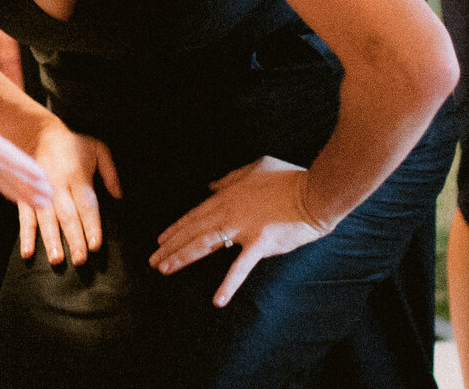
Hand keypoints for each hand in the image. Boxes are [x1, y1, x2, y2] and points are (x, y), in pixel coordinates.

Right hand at [19, 116, 118, 265]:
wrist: (36, 132)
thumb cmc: (72, 143)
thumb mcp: (97, 148)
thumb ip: (110, 172)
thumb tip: (118, 196)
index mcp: (77, 176)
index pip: (87, 206)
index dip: (91, 226)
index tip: (95, 245)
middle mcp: (58, 186)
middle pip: (68, 216)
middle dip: (74, 239)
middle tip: (80, 260)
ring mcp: (40, 191)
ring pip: (46, 219)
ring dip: (51, 240)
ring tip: (56, 260)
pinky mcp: (26, 195)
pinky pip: (25, 217)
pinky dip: (26, 235)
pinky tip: (27, 252)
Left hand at [151, 156, 329, 305]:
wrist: (315, 192)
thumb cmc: (289, 178)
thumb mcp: (256, 167)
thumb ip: (231, 177)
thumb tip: (211, 185)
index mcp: (228, 195)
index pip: (195, 214)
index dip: (176, 228)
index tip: (161, 239)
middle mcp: (229, 212)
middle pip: (193, 230)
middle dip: (171, 245)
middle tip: (153, 260)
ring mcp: (243, 228)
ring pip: (204, 244)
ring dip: (182, 257)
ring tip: (165, 269)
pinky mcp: (260, 244)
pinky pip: (240, 267)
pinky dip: (228, 284)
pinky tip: (217, 300)